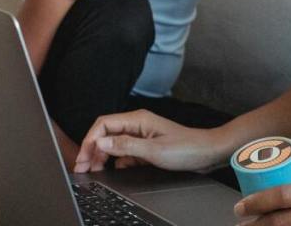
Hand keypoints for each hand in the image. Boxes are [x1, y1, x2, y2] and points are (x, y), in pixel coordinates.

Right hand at [73, 109, 224, 173]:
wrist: (208, 152)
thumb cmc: (187, 148)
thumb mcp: (153, 149)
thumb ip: (125, 145)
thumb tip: (101, 143)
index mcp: (137, 120)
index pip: (103, 124)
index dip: (90, 141)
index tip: (83, 158)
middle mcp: (137, 125)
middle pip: (105, 133)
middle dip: (92, 149)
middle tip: (82, 167)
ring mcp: (142, 136)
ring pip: (113, 143)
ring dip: (101, 155)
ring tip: (93, 169)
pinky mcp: (146, 146)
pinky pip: (125, 152)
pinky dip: (115, 160)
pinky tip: (113, 169)